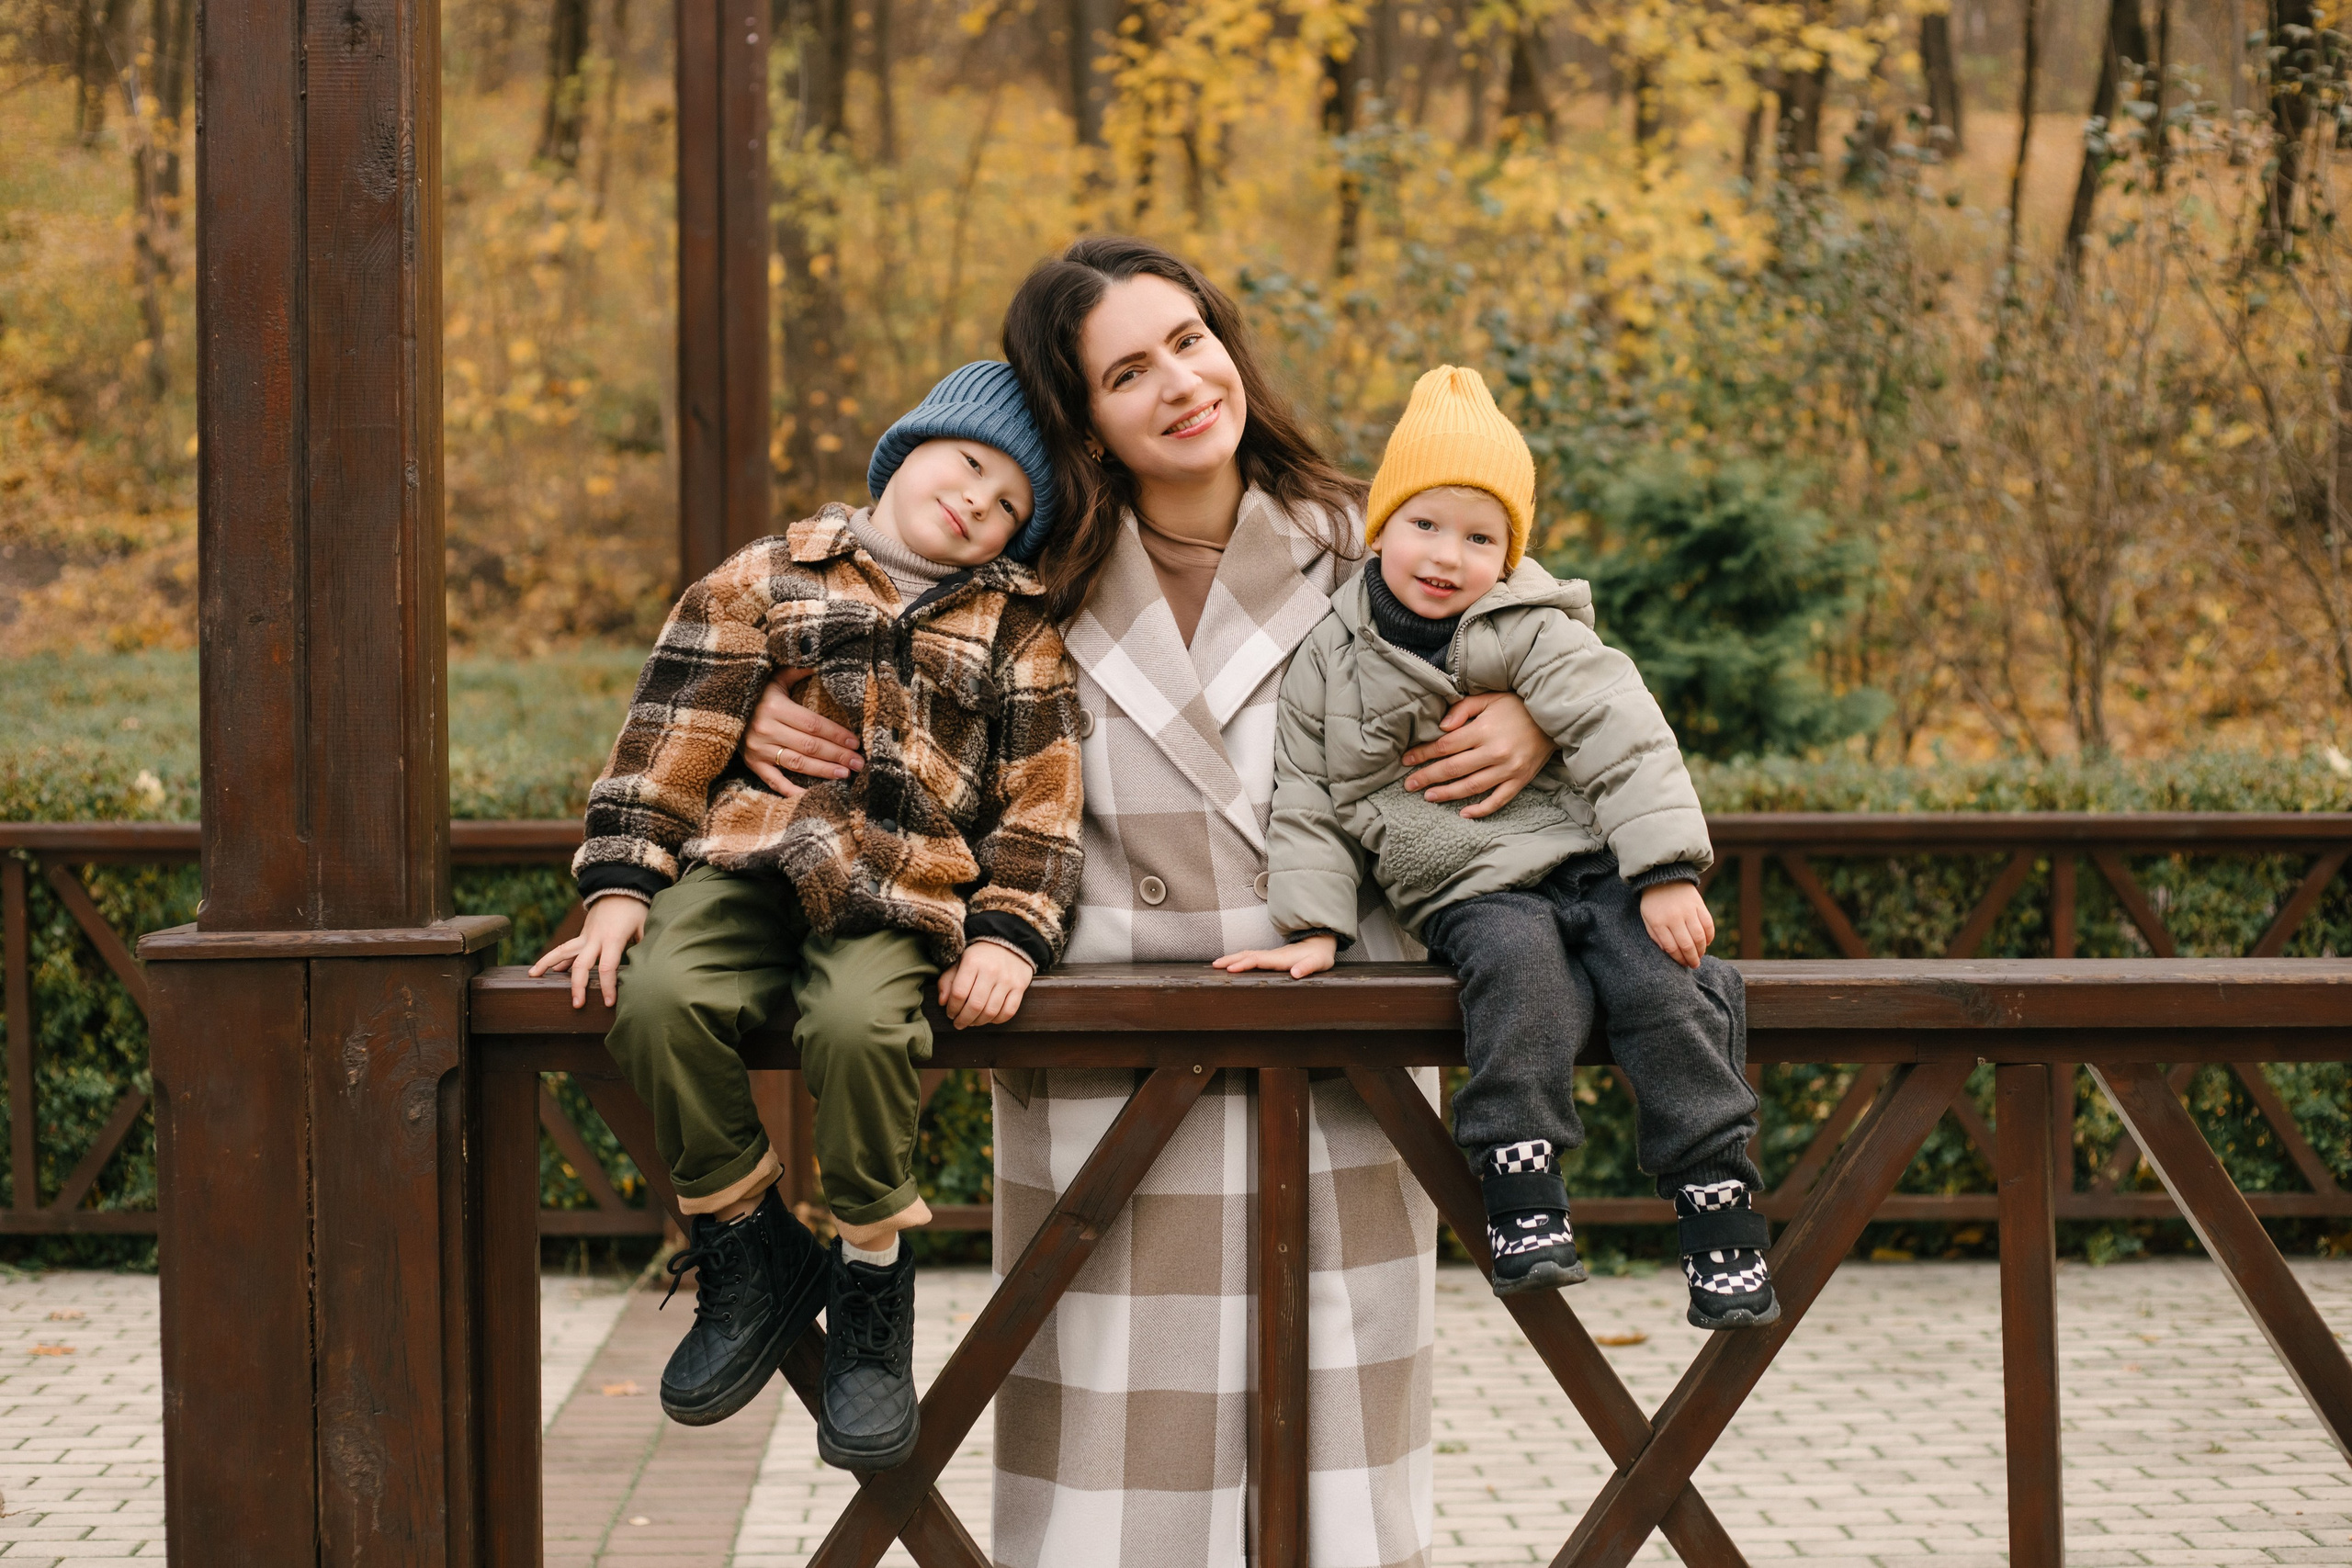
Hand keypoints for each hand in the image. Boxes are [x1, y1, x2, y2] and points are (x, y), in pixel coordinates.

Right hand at [529, 896, 648, 1007]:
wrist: (620, 886)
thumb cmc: (635, 908)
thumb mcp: (645, 925)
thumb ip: (645, 944)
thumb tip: (650, 964)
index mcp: (613, 938)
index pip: (608, 966)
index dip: (608, 985)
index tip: (608, 1002)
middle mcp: (595, 938)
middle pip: (581, 964)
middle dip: (578, 986)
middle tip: (577, 1004)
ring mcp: (585, 936)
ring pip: (563, 951)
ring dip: (547, 963)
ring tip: (532, 976)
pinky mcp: (582, 935)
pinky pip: (565, 948)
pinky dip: (554, 958)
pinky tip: (545, 970)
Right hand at [744, 671, 863, 796]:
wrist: (719, 704)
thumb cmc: (756, 690)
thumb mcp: (775, 676)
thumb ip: (798, 670)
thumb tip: (824, 659)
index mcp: (775, 707)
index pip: (813, 724)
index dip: (836, 734)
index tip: (855, 741)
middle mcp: (766, 729)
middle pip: (809, 746)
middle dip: (837, 755)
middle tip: (859, 762)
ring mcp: (757, 749)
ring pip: (796, 764)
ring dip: (823, 771)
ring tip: (845, 774)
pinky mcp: (751, 763)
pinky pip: (773, 781)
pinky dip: (791, 790)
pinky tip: (811, 794)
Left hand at [938, 942, 1033, 1028]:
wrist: (1010, 942)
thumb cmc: (980, 956)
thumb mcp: (960, 962)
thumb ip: (947, 980)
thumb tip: (942, 1002)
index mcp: (972, 962)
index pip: (959, 993)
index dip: (952, 1008)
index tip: (950, 1013)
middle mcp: (991, 970)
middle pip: (975, 1005)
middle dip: (964, 1019)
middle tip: (959, 1023)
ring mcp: (1007, 979)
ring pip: (991, 1011)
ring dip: (979, 1022)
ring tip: (972, 1022)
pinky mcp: (1020, 986)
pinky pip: (1008, 1011)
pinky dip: (997, 1020)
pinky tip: (990, 1018)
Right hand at [1212, 933, 1338, 978]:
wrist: (1320, 944)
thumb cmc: (1319, 956)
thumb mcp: (1318, 963)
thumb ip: (1307, 967)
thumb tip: (1296, 973)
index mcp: (1281, 958)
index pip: (1258, 960)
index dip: (1244, 964)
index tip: (1231, 968)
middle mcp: (1273, 956)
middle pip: (1247, 955)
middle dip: (1230, 959)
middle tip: (1214, 965)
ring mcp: (1271, 956)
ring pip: (1247, 955)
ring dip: (1232, 958)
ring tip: (1216, 965)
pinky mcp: (1270, 958)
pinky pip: (1251, 958)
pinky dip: (1238, 959)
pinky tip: (1232, 964)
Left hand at [1402, 691, 1553, 819]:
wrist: (1555, 717)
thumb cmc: (1517, 706)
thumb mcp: (1489, 698)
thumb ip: (1463, 710)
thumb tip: (1441, 727)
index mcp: (1483, 730)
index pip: (1444, 746)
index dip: (1422, 754)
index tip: (1406, 760)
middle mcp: (1494, 752)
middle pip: (1452, 769)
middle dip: (1427, 777)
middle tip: (1409, 785)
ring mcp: (1508, 769)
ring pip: (1471, 787)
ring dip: (1447, 794)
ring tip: (1428, 796)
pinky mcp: (1520, 780)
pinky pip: (1498, 800)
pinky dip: (1481, 810)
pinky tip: (1463, 813)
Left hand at [1640, 880, 1714, 969]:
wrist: (1663, 876)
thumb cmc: (1653, 901)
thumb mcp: (1647, 918)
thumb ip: (1655, 936)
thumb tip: (1669, 952)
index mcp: (1659, 922)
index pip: (1671, 947)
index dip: (1679, 959)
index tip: (1682, 964)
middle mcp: (1674, 917)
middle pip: (1687, 944)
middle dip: (1692, 959)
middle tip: (1694, 965)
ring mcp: (1688, 910)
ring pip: (1699, 936)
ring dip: (1702, 950)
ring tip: (1700, 956)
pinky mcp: (1699, 904)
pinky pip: (1708, 924)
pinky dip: (1710, 936)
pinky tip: (1707, 943)